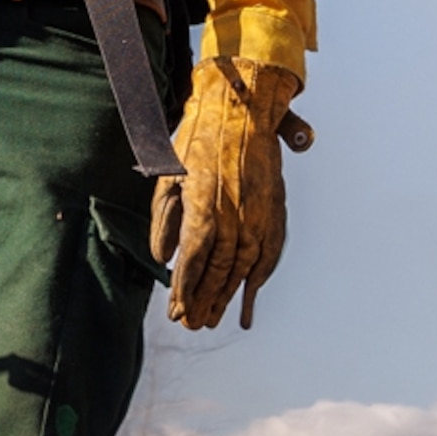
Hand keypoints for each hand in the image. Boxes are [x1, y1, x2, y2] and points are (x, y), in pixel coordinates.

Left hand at [148, 60, 312, 329]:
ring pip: (244, 267)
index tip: (176, 311)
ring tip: (214, 319)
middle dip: (204, 301)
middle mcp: (235, 216)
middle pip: (219, 271)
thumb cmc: (197, 142)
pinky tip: (248, 297)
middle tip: (192, 325)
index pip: (192, 260)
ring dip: (228, 296)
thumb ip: (163, 221)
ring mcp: (258, 215)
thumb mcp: (168, 177)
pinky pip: (269, 253)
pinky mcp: (275, 211)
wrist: (241, 110)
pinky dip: (258, 278)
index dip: (184, 289)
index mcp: (204, 207)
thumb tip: (162, 259)